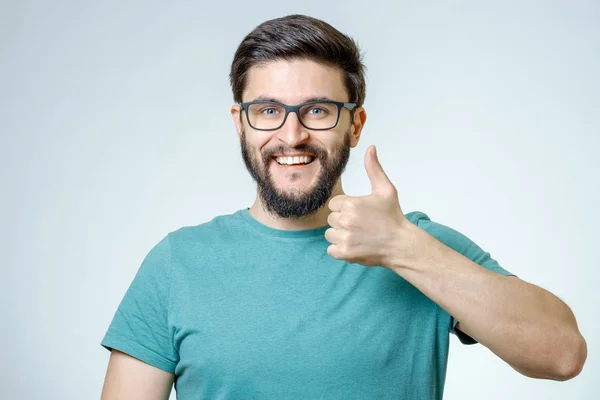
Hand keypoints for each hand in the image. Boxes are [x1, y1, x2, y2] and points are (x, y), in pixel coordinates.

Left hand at [325, 145, 409, 266]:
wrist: (401, 244)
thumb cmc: (393, 216)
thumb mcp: (386, 189)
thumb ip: (374, 168)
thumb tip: (370, 148)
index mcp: (351, 203)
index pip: (334, 204)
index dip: (346, 208)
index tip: (360, 212)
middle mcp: (346, 220)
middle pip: (331, 219)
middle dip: (343, 221)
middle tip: (361, 224)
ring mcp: (345, 238)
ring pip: (330, 234)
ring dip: (340, 235)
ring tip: (358, 235)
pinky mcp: (345, 253)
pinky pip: (330, 250)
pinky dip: (340, 250)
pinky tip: (354, 245)